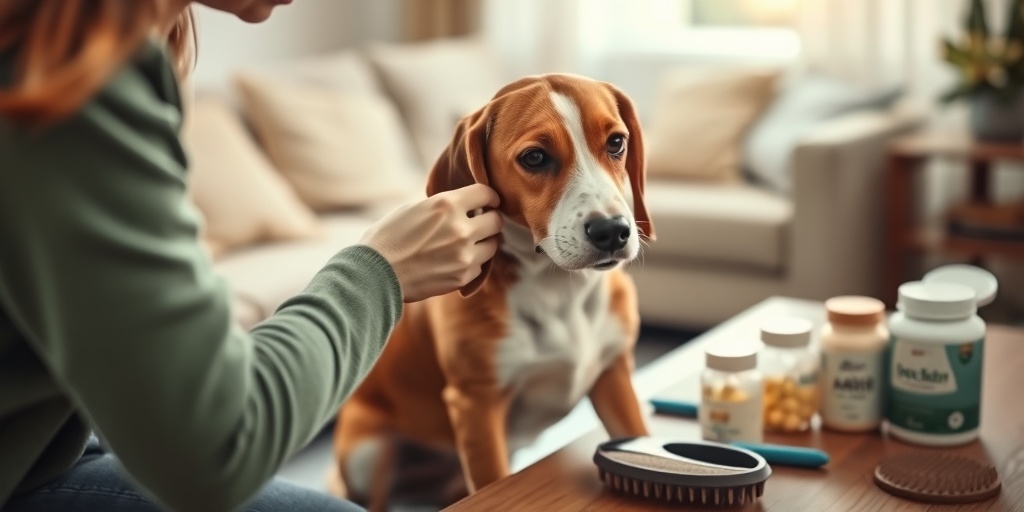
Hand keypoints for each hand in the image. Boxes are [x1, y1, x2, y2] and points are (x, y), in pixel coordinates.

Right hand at [360, 184, 501, 302]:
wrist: (375, 274)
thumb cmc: (387, 238)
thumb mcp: (413, 209)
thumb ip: (442, 206)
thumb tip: (464, 206)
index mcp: (447, 205)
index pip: (486, 193)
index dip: (489, 196)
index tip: (488, 201)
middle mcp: (461, 228)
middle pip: (496, 221)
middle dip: (489, 220)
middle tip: (480, 222)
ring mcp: (464, 255)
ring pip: (492, 245)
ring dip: (483, 242)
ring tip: (467, 243)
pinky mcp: (463, 277)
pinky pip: (480, 266)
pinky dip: (472, 263)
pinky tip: (455, 260)